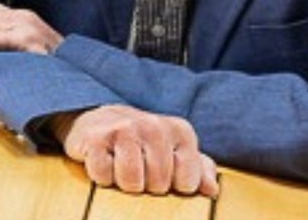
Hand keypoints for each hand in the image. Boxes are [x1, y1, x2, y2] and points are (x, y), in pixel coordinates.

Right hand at [54, 105, 219, 197]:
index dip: (174, 185)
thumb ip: (199, 169)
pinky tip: (104, 161)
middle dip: (148, 184)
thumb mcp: (175, 152)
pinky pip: (103, 175)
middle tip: (139, 168)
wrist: (101, 119)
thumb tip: (211, 189)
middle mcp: (154, 126)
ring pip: (131, 181)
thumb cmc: (144, 143)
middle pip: (159, 184)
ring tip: (122, 167)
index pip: (187, 182)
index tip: (164, 172)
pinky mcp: (95, 136)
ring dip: (124, 182)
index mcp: (180, 131)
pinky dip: (102, 176)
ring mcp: (123, 128)